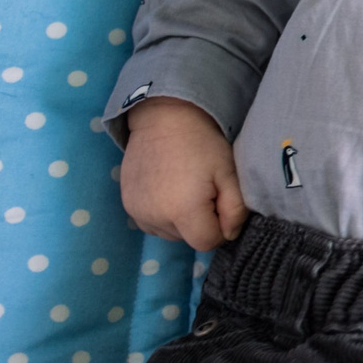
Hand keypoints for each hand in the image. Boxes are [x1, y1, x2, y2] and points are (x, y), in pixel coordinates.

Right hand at [121, 97, 246, 250]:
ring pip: (170, 233)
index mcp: (182, 211)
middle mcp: (154, 217)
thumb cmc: (202, 144)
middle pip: (187, 238)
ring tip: (186, 187)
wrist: (164, 119)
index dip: (220, 228)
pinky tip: (170, 189)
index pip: (206, 242)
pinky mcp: (128, 205)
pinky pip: (153, 224)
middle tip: (205, 189)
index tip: (222, 203)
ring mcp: (137, 212)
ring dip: (182, 220)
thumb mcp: (229, 173)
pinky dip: (164, 214)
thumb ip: (235, 209)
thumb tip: (229, 235)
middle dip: (201, 222)